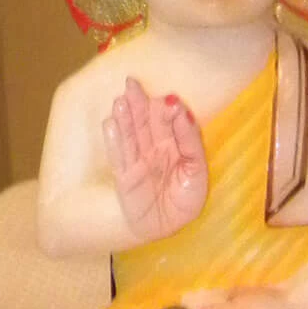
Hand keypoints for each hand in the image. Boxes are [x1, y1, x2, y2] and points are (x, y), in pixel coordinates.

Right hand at [102, 77, 207, 242]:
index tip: (169, 99)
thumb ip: (190, 141)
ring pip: (130, 136)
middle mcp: (152, 148)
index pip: (167, 122)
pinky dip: (115, 140)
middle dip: (138, 103)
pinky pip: (119, 157)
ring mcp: (137, 161)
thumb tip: (184, 114)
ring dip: (124, 118)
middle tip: (132, 83)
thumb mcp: (197, 170)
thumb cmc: (185, 197)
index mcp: (172, 143)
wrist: (169, 225)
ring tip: (121, 101)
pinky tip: (110, 124)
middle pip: (144, 123)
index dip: (167, 110)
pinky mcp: (124, 177)